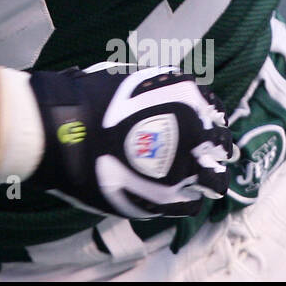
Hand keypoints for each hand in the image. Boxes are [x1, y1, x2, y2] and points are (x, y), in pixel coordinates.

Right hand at [28, 64, 234, 218]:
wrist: (63, 130)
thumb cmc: (90, 99)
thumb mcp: (130, 80)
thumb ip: (158, 93)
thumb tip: (168, 102)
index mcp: (186, 98)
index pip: (216, 109)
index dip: (210, 117)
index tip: (204, 122)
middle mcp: (194, 134)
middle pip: (223, 145)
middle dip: (215, 148)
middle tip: (201, 151)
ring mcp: (182, 171)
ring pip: (214, 180)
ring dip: (206, 177)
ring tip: (191, 177)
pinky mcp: (165, 200)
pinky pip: (190, 205)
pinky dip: (185, 199)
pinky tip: (172, 194)